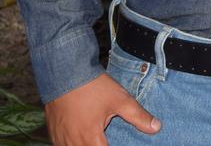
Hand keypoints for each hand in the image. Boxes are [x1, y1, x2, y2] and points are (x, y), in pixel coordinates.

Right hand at [45, 73, 160, 144]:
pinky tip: (82, 138)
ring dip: (86, 145)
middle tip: (106, 138)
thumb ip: (138, 116)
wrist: (64, 73)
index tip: (120, 144)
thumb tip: (156, 127)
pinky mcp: (53, 133)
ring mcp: (60, 139)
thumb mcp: (120, 100)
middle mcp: (72, 143)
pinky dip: (73, 144)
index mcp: (90, 138)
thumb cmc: (92, 87)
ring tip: (97, 138)